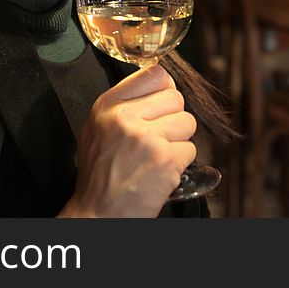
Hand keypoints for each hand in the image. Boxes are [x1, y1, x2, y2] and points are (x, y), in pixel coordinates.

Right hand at [58, 64, 196, 217]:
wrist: (98, 214)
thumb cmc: (99, 174)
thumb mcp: (98, 128)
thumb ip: (124, 104)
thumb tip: (161, 84)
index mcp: (108, 105)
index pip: (155, 74)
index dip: (165, 89)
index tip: (162, 103)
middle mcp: (125, 117)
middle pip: (176, 98)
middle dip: (173, 119)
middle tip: (157, 138)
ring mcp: (146, 138)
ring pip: (188, 122)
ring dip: (179, 141)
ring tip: (157, 156)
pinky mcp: (164, 160)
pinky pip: (190, 150)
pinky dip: (180, 163)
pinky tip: (160, 172)